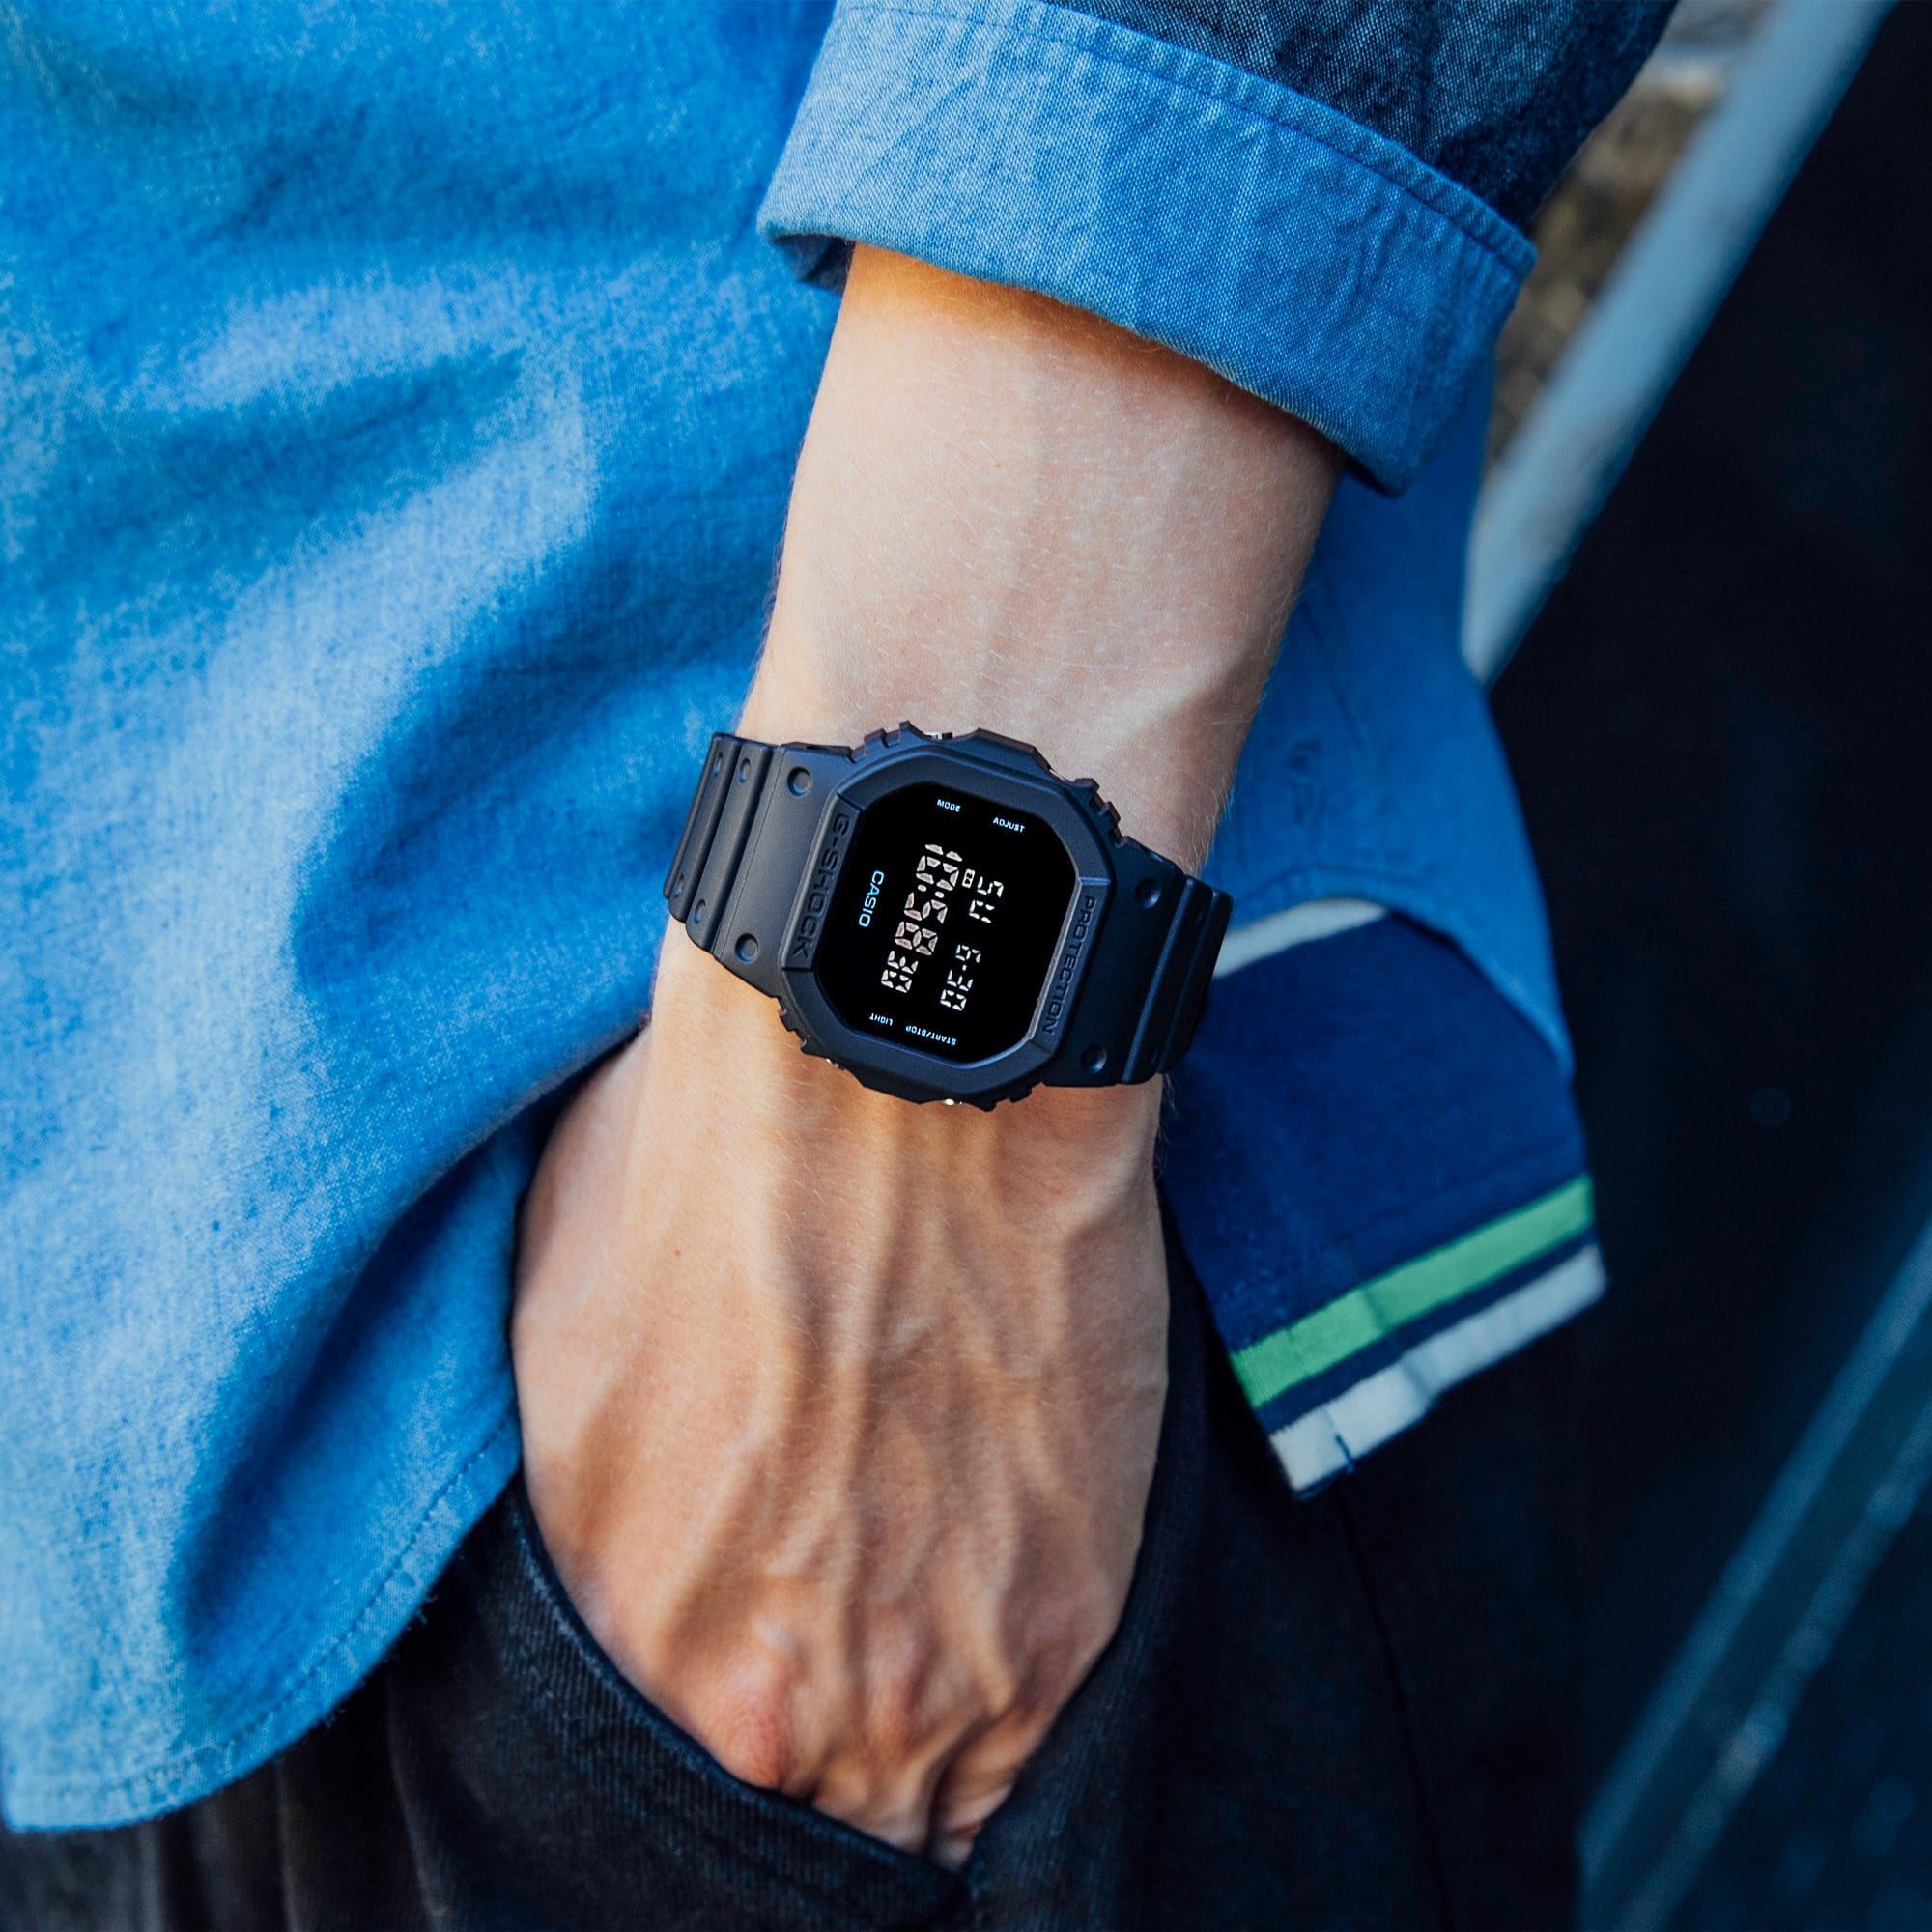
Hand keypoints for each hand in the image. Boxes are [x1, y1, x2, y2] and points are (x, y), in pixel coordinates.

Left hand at [512, 935, 1167, 1863]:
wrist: (901, 1081)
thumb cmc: (720, 1165)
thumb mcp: (567, 1339)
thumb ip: (600, 1501)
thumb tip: (643, 1545)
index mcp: (620, 1629)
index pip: (671, 1769)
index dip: (728, 1710)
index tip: (764, 1670)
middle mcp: (765, 1701)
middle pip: (802, 1802)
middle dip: (822, 1736)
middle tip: (852, 1636)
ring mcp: (926, 1684)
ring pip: (924, 1806)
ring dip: (926, 1736)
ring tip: (935, 1615)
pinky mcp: (1064, 1629)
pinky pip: (1031, 1756)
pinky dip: (1016, 1711)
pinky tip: (1001, 1604)